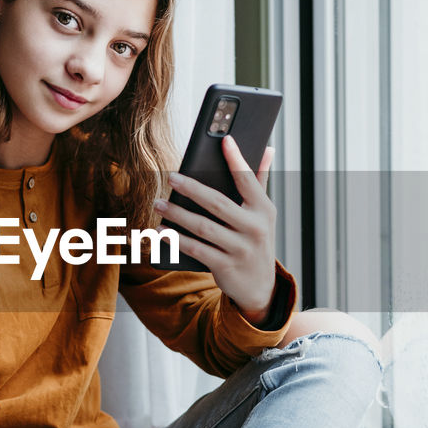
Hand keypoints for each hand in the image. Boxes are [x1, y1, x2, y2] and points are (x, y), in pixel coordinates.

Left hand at [155, 135, 276, 323]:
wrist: (261, 287)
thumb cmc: (256, 240)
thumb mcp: (263, 214)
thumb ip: (260, 182)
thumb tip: (268, 149)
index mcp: (264, 209)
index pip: (248, 180)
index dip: (237, 160)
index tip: (225, 140)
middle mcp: (255, 228)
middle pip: (217, 203)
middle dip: (192, 188)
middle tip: (171, 177)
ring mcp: (241, 249)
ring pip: (203, 227)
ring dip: (177, 214)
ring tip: (159, 203)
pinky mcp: (226, 266)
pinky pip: (196, 249)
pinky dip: (176, 240)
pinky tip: (161, 231)